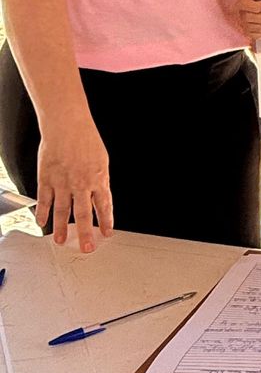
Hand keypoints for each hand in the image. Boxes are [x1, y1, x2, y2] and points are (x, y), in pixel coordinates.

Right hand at [36, 118, 113, 252]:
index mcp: (98, 179)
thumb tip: (100, 195)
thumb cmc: (85, 138)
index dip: (106, 221)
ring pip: (62, 211)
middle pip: (83, 214)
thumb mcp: (102, 160)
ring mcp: (63, 182)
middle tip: (87, 248)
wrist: (67, 124)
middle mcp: (81, 184)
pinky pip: (44, 200)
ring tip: (61, 241)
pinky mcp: (47, 178)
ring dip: (61, 228)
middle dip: (86, 234)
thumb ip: (100, 179)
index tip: (107, 233)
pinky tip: (42, 222)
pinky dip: (42, 212)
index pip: (104, 206)